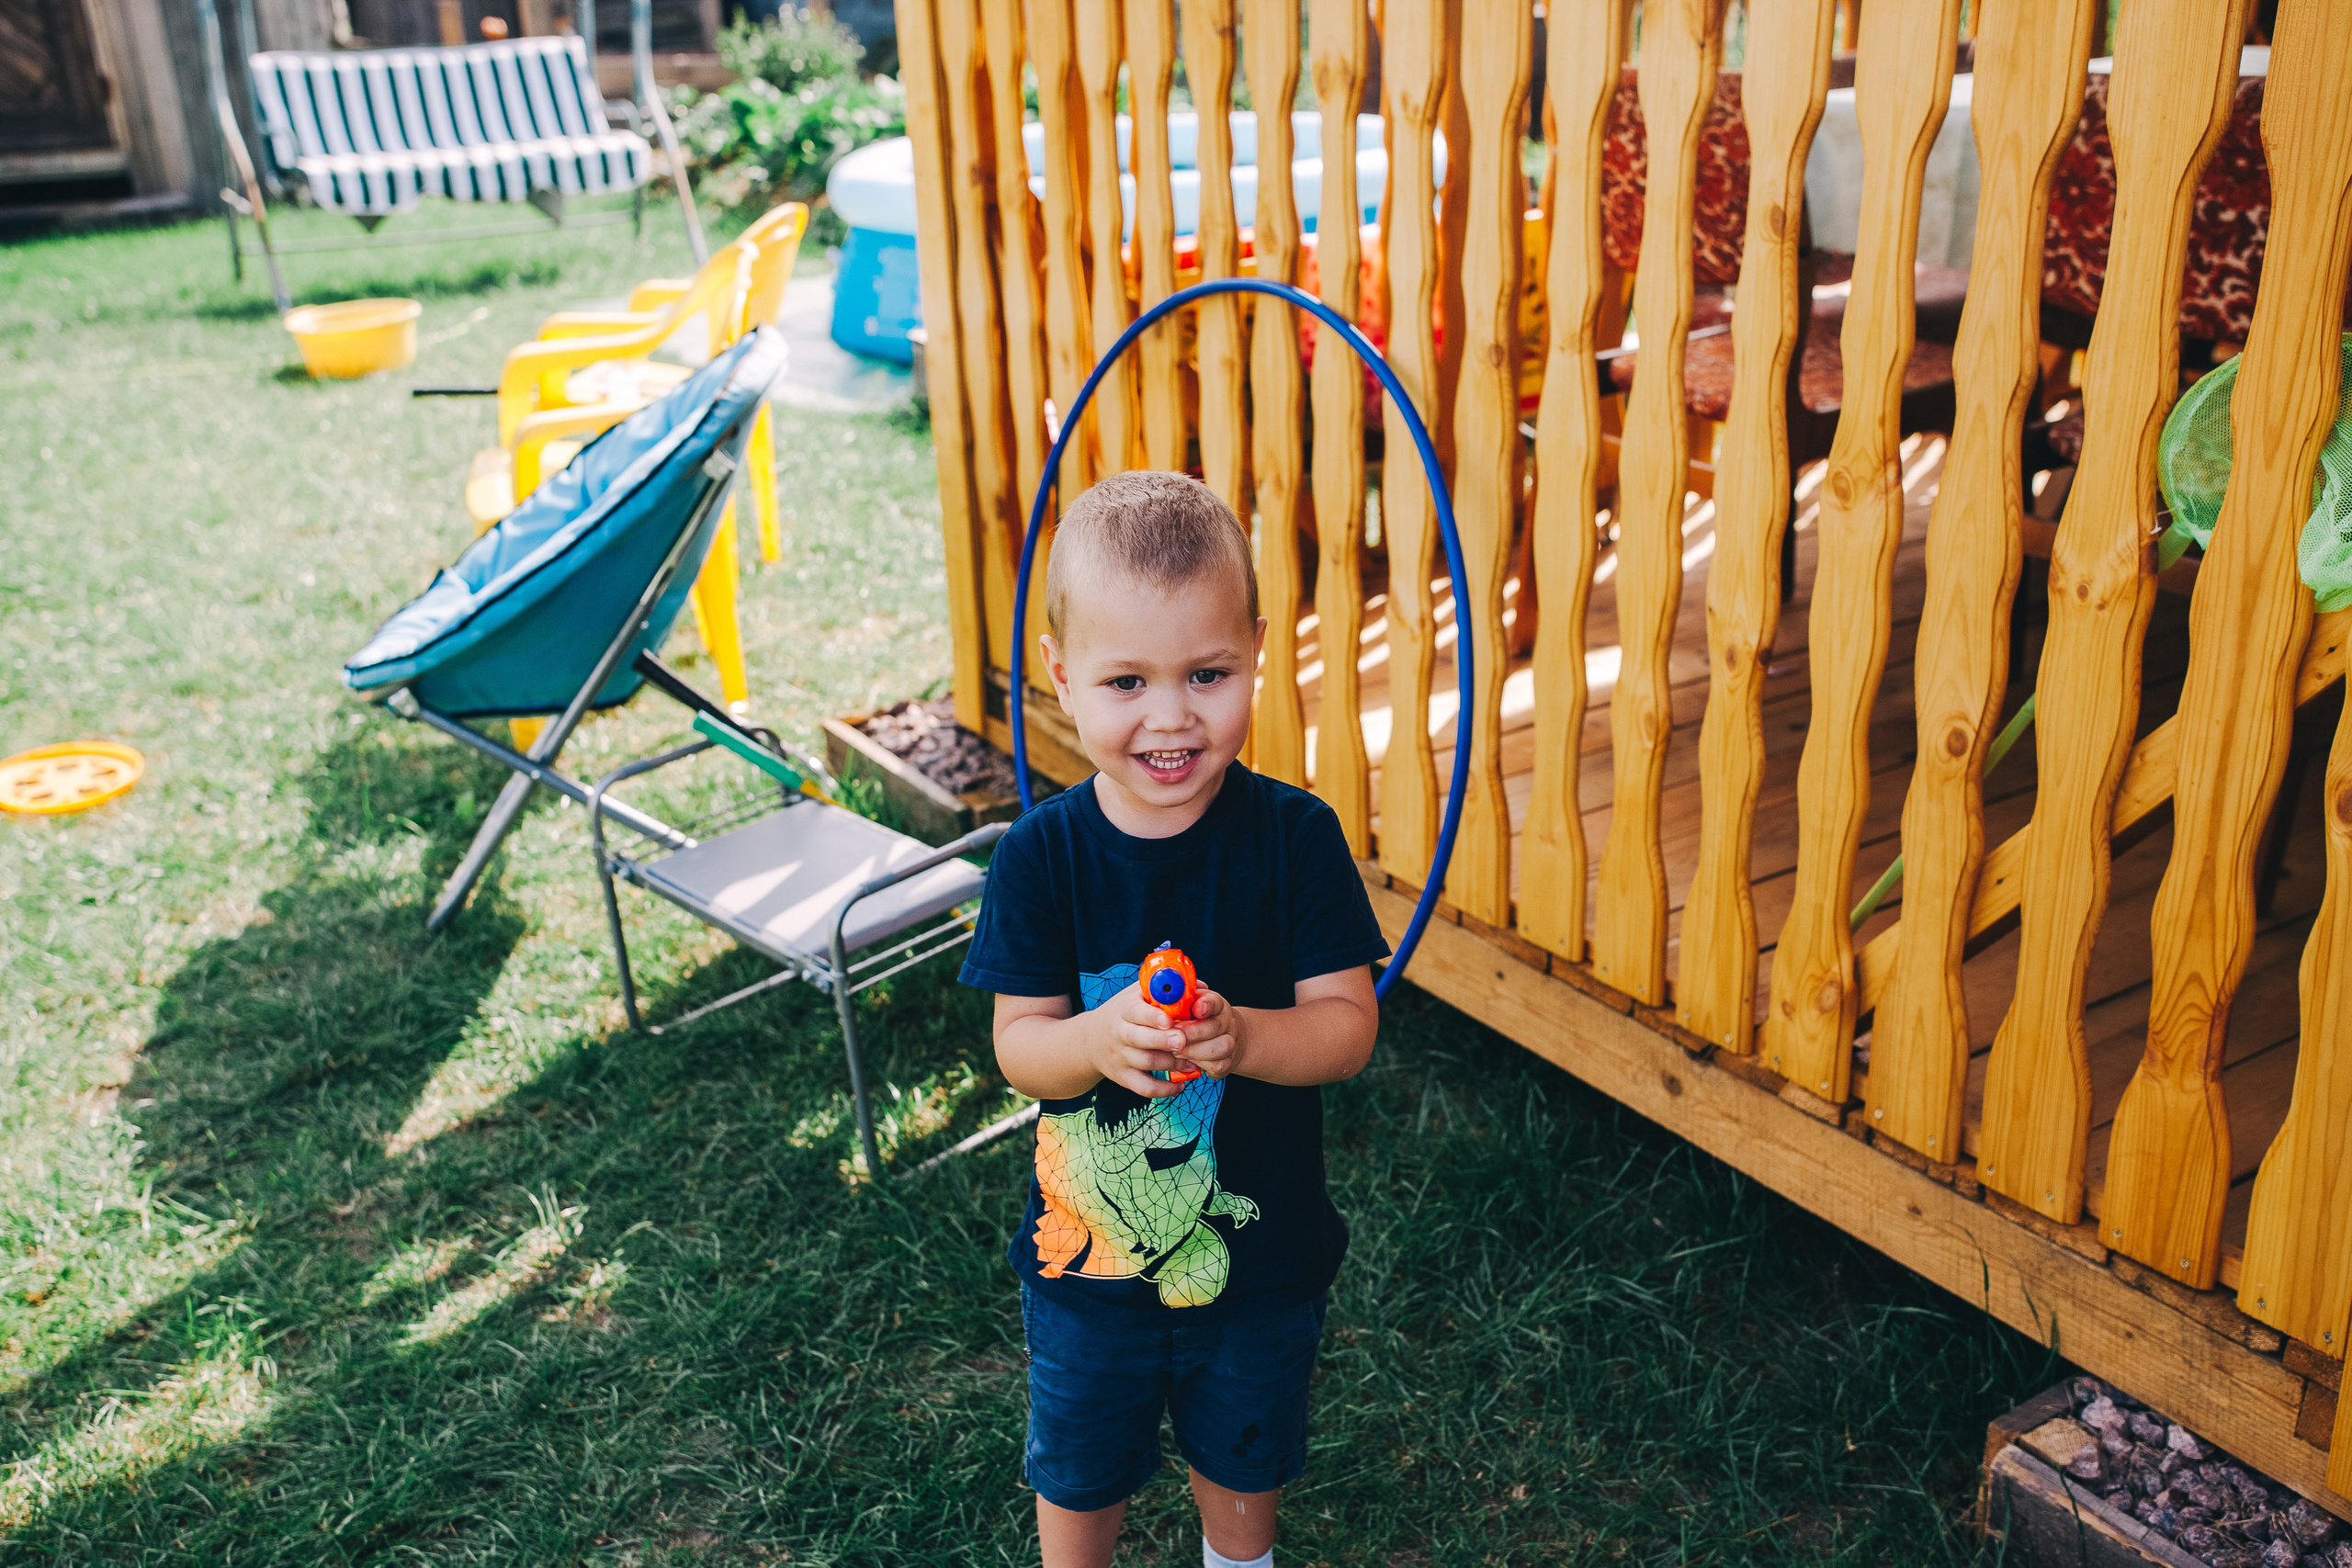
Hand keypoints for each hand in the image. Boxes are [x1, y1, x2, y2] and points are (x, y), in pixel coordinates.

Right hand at [1091, 983, 1243, 1096]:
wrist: (1091, 1040)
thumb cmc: (1124, 1013)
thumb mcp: (1136, 994)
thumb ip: (1165, 989)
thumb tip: (1200, 985)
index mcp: (1124, 1010)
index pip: (1135, 1012)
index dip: (1152, 1016)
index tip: (1169, 1020)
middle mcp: (1119, 1033)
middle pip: (1139, 1039)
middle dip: (1163, 1041)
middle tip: (1183, 1042)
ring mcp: (1121, 1057)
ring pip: (1146, 1063)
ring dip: (1171, 1064)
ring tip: (1192, 1063)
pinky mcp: (1123, 1077)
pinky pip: (1144, 1087)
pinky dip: (1164, 1089)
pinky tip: (1181, 1085)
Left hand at [1169, 988, 1241, 1081]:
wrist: (1222, 1038)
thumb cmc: (1197, 1020)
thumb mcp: (1190, 1005)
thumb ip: (1178, 1001)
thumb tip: (1161, 994)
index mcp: (1216, 1005)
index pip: (1214, 1001)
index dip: (1206, 1004)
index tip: (1196, 1008)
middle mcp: (1227, 1022)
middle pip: (1215, 1026)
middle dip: (1191, 1032)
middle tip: (1173, 1035)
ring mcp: (1230, 1042)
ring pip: (1219, 1048)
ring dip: (1194, 1050)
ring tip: (1175, 1050)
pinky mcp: (1227, 1062)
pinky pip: (1216, 1065)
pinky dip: (1199, 1063)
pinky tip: (1185, 1060)